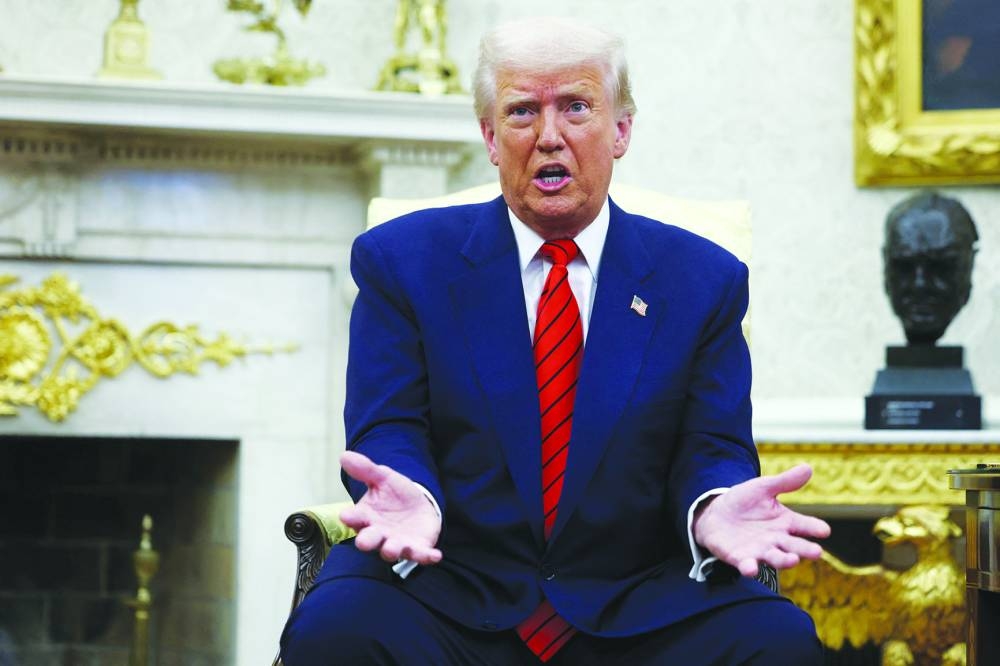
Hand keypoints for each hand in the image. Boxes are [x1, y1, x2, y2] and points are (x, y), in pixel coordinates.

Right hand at [338, 450, 442, 564]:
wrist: (419, 504)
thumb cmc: (395, 494)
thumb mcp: (383, 478)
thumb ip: (365, 469)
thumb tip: (344, 455)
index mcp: (367, 516)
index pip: (355, 518)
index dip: (350, 517)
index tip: (345, 516)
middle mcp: (379, 533)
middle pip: (370, 540)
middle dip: (367, 541)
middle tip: (363, 542)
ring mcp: (398, 543)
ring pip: (392, 550)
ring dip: (392, 550)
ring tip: (392, 549)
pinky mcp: (417, 548)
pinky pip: (421, 555)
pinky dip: (427, 556)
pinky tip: (435, 555)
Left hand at [692, 464, 830, 576]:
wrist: (716, 513)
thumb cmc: (745, 502)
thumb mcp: (763, 488)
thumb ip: (784, 482)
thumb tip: (808, 468)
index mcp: (785, 522)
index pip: (804, 525)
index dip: (815, 528)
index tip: (824, 530)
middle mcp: (776, 540)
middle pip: (794, 547)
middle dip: (805, 550)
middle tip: (817, 552)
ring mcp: (759, 551)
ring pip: (775, 558)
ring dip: (784, 561)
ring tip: (793, 560)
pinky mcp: (740, 558)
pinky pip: (746, 565)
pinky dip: (749, 568)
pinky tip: (751, 568)